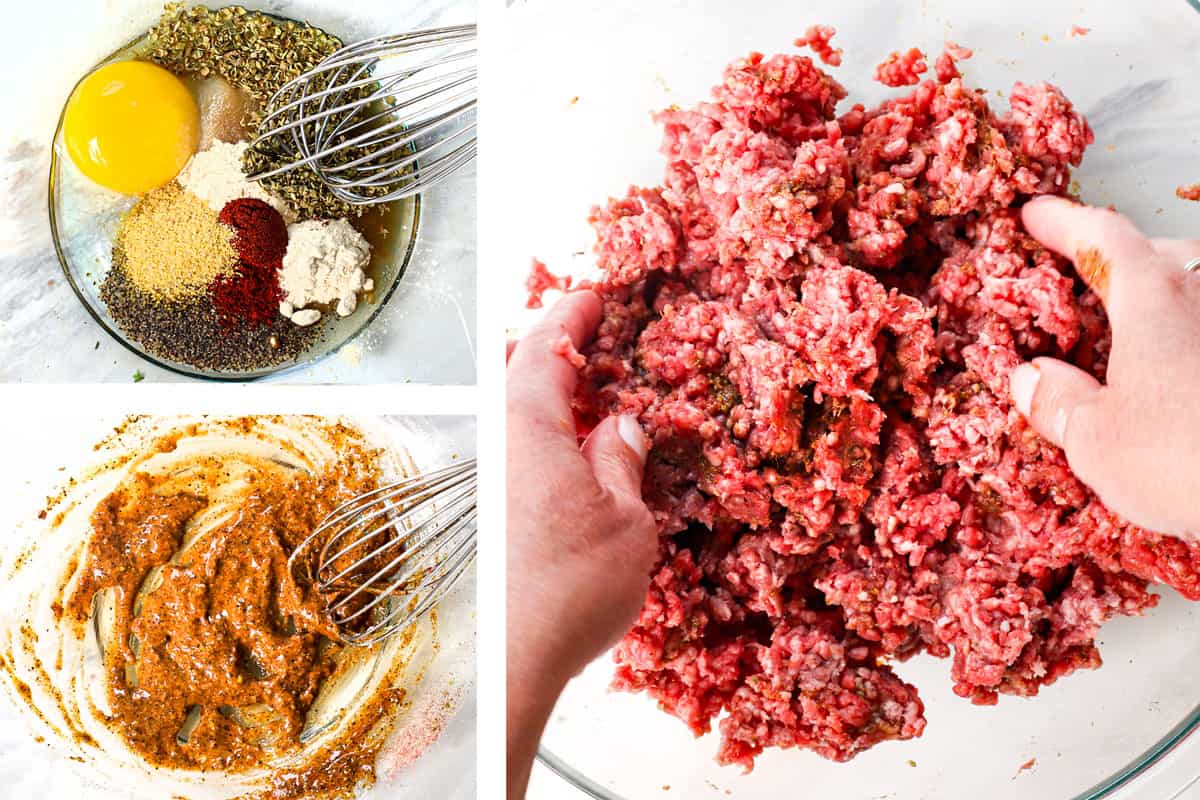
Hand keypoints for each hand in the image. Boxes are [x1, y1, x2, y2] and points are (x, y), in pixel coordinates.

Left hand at [506, 290, 656, 797]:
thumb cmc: (571, 589)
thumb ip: (621, 458)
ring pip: (515, 415)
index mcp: (525, 425)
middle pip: (518, 373)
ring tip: (597, 403)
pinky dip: (546, 439)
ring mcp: (485, 478)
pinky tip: (577, 461)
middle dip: (556, 351)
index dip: (574, 313)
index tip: (594, 294)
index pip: (547, 345)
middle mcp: (495, 443)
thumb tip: (621, 426)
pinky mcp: (484, 514)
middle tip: (597, 344)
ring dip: (552, 399)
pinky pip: (515, 452)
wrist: (515, 659)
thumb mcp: (626, 516)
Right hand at [1010, 196, 1199, 539]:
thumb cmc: (1190, 463)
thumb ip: (1058, 401)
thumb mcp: (1097, 443)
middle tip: (1091, 285)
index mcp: (1154, 296)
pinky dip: (1195, 337)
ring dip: (1174, 301)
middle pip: (1162, 255)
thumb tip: (1030, 378)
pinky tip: (1188, 372)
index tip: (1037, 215)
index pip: (1100, 237)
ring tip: (1147, 335)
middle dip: (1124, 263)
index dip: (1064, 223)